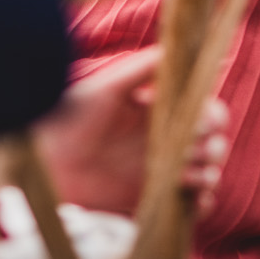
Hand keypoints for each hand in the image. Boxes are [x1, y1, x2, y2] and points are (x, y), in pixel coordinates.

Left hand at [30, 48, 229, 218]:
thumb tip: (180, 50)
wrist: (44, 163)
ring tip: (186, 177)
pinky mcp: (152, 202)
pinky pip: (190, 208)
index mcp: (159, 113)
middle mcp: (165, 142)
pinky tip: (192, 200)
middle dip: (215, 147)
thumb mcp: (107, 87)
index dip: (212, 117)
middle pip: (212, 143)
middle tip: (198, 153)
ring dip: (209, 175)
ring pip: (207, 174)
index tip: (202, 123)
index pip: (204, 112)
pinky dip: (201, 205)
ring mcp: (161, 173)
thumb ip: (142, 68)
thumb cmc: (71, 117)